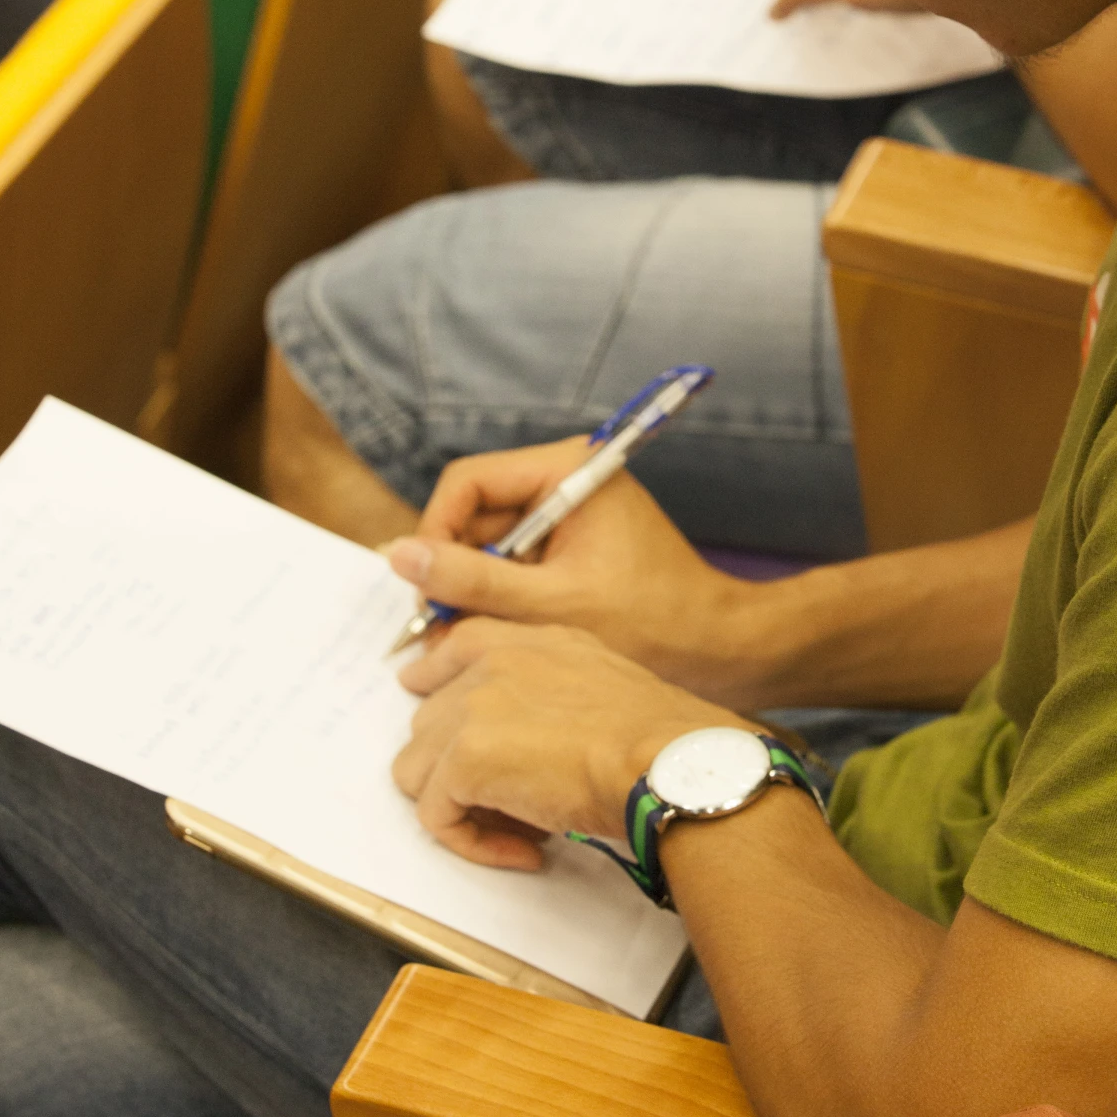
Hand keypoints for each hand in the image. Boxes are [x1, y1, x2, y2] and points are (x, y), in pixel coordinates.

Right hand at [383, 441, 768, 701]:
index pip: (468, 481)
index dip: (435, 534)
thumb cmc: (652, 622)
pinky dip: (499, 598)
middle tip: (438, 630)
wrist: (718, 647)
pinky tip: (496, 637)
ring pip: (489, 543)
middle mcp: (566, 478)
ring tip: (464, 642)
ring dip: (473, 590)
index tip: (425, 591)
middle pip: (475, 513)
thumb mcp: (552, 604)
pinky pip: (514, 562)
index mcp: (569, 468)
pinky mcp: (572, 543)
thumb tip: (398, 556)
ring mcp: (568, 511)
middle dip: (453, 570)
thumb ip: (473, 580)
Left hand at [393, 619, 750, 865]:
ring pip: (417, 770)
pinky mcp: (464, 758)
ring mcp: (472, 707)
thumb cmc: (661, 738)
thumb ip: (554, 691)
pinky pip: (435, 815)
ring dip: (460, 805)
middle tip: (515, 804)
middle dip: (460, 768)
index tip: (448, 726)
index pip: (456, 649)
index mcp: (530, 639)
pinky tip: (526, 852)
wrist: (669, 761)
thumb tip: (528, 741)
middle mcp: (493, 662)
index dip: (439, 688)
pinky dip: (473, 843)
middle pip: (429, 722)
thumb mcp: (606, 683)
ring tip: (519, 829)